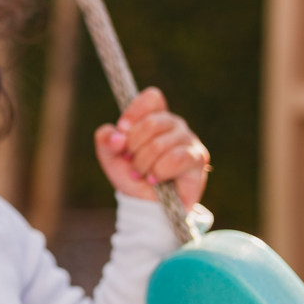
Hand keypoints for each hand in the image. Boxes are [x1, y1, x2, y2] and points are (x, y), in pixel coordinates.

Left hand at [94, 87, 209, 207]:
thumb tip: (118, 136)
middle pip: (152, 123)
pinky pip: (176, 158)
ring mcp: (188, 140)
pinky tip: (155, 179)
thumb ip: (106, 140)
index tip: (122, 131)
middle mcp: (174, 125)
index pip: (152, 98)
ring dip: (144, 163)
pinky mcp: (198, 158)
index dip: (135, 112)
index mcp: (154, 117)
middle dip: (134, 147)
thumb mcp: (110, 157)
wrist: (146, 205)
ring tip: (142, 174)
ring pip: (161, 143)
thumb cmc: (131, 176)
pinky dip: (160, 171)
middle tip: (130, 161)